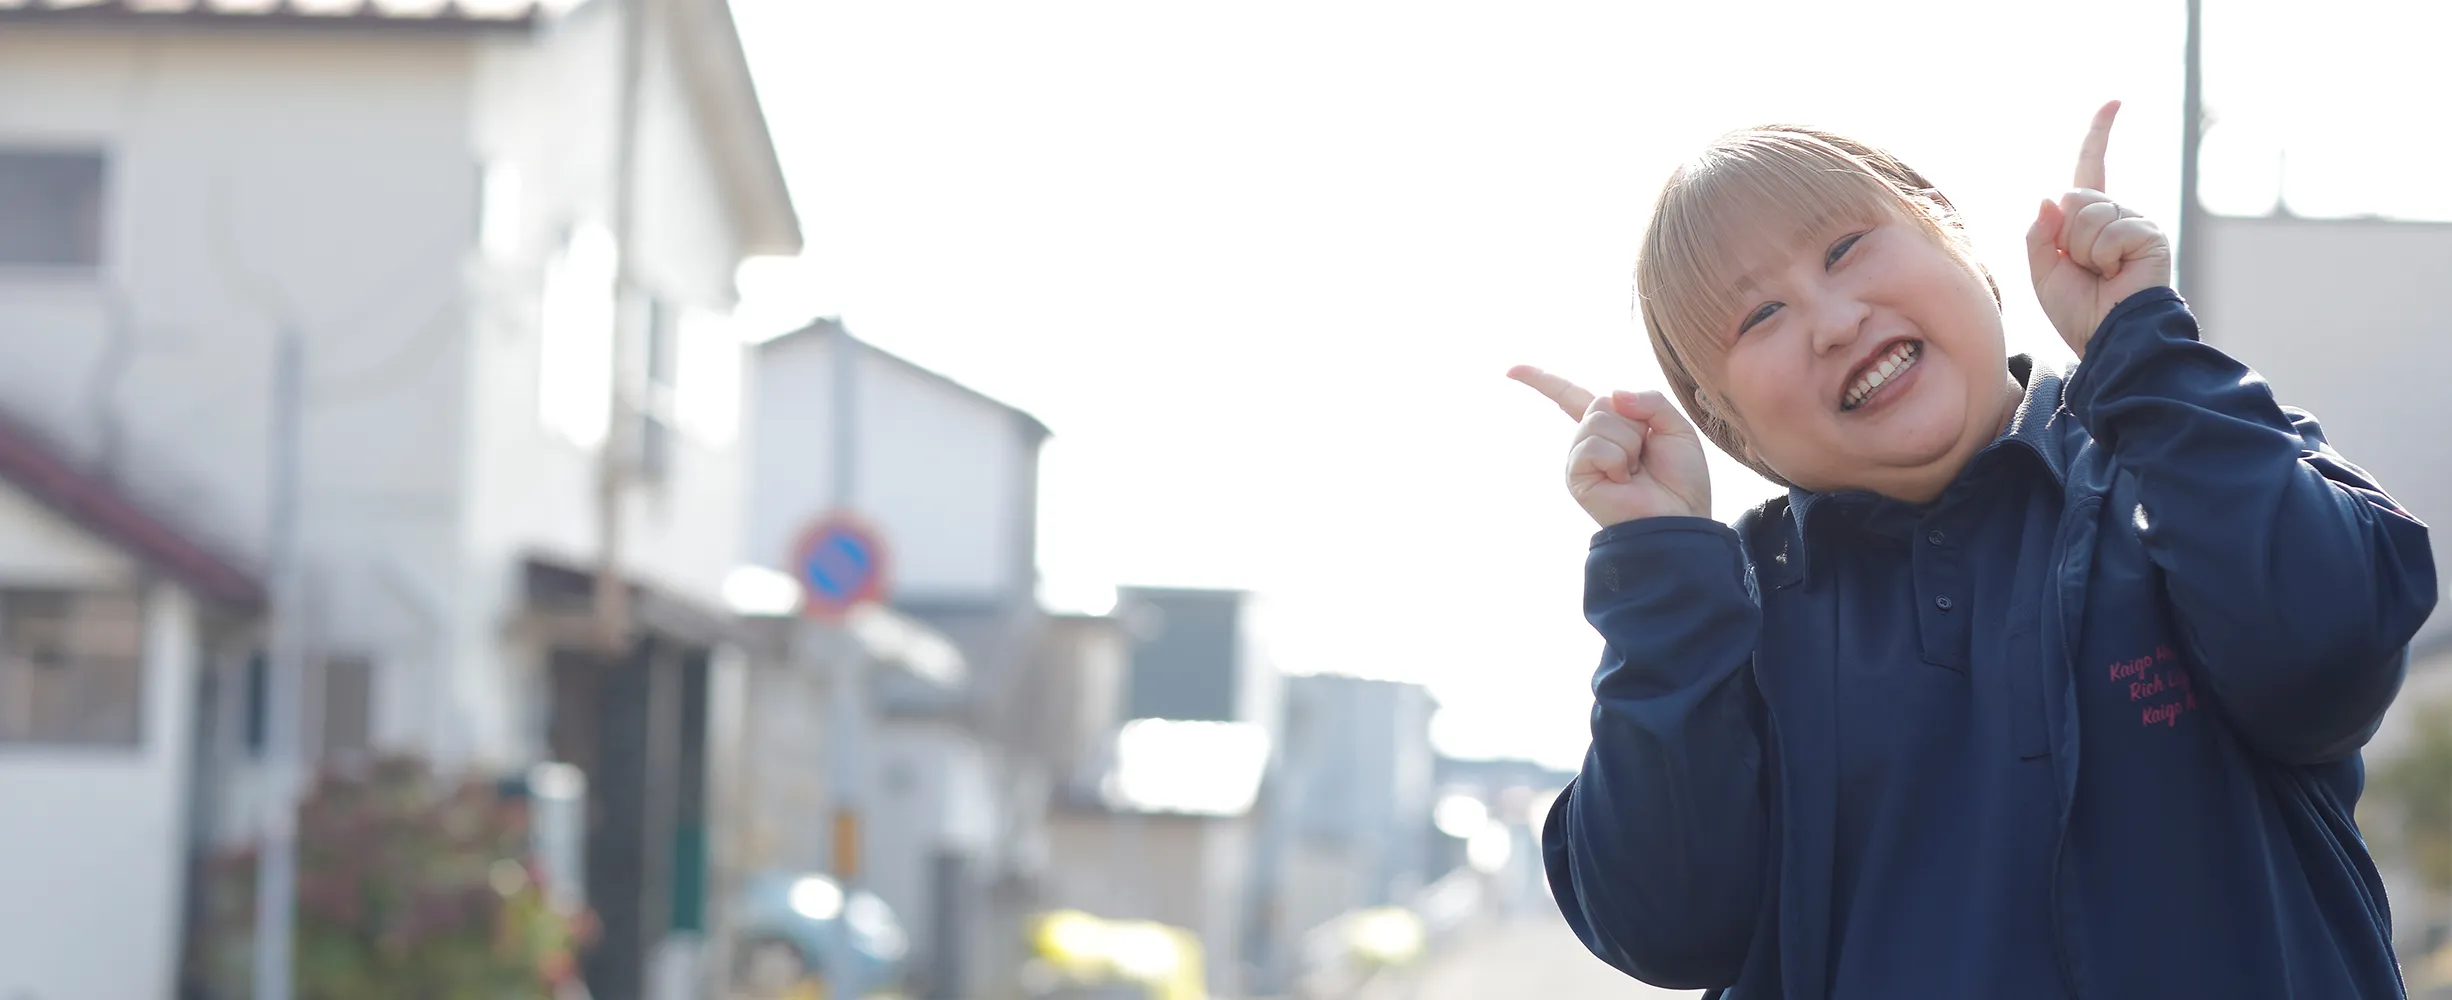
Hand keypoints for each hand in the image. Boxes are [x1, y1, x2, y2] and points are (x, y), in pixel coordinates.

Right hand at [1508, 366, 1712, 526]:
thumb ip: (1650, 400)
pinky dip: (1618, 460)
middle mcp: (1588, 441)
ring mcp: (1579, 458)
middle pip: (1601, 402)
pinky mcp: (1576, 476)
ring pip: (1598, 421)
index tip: (1510, 371)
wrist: (1680, 518)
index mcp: (1609, 427)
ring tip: (1634, 471)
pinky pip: (1594, 446)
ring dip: (1629, 444)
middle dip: (1634, 424)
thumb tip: (1612, 395)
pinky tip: (1622, 480)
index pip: (1569, 396)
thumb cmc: (1680, 480)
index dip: (1541, 381)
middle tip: (1644, 457)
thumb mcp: (1676, 427)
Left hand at [2024, 100, 2173, 357]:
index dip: (2100, 134)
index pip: (2093, 166)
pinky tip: (2116, 273)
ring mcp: (2135, 222)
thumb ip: (2040, 234)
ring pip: (2087, 213)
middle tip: (2083, 269)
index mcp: (2091, 219)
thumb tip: (2051, 197)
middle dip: (2065, 236)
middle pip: (2073, 197)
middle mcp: (2117, 214)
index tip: (2115, 102)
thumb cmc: (2078, 311)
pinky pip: (2109, 230)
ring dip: (2082, 249)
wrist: (2107, 338)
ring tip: (2100, 274)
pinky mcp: (2150, 234)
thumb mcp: (2043, 271)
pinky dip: (2102, 256)